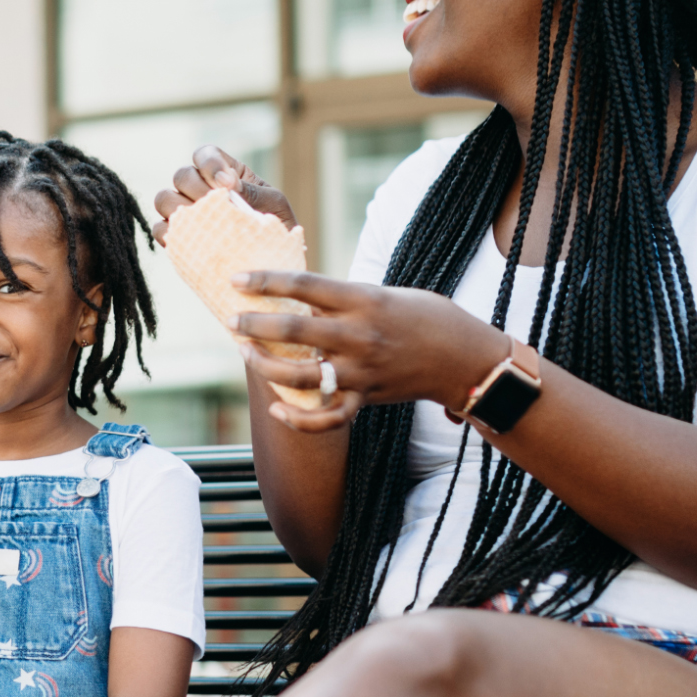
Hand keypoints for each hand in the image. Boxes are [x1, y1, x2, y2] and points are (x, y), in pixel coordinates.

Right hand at [151, 145, 295, 245]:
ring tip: (204, 224)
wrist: (272, 259)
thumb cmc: (277, 226)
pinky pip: (159, 229)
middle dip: (196, 189)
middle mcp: (201, 187)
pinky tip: (191, 240)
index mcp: (225, 172)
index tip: (226, 185)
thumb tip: (228, 185)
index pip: (204, 154)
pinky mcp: (179, 235)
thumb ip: (253, 192)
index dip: (209, 165)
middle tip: (216, 207)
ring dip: (179, 209)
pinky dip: (169, 233)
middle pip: (181, 175)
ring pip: (163, 199)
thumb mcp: (275, 204)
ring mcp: (187, 211)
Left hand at [228, 271, 512, 432]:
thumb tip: (298, 302)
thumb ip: (343, 301)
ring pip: (301, 375)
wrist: (465, 357)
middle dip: (256, 325)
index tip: (237, 279)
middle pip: (295, 330)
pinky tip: (276, 408)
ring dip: (267, 366)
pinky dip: (299, 418)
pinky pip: (327, 416)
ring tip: (247, 353)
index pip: (305, 286)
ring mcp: (362, 371)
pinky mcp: (367, 398)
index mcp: (364, 300)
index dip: (266, 281)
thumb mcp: (383, 295)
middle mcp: (360, 336)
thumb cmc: (424, 316)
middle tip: (231, 319)